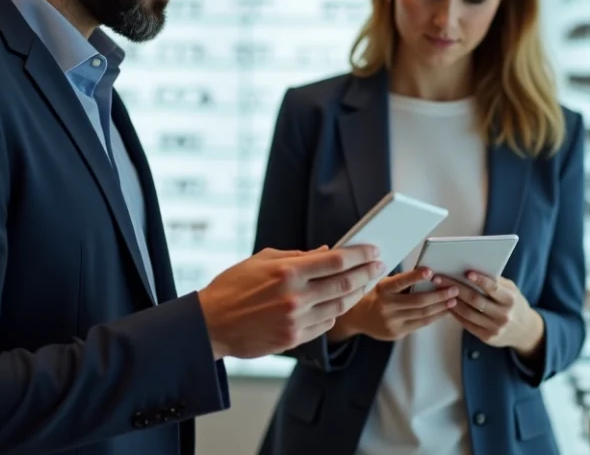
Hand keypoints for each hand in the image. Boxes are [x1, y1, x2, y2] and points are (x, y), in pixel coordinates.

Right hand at [198, 245, 384, 359]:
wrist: (211, 324)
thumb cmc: (233, 287)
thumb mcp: (262, 261)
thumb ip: (297, 256)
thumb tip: (327, 252)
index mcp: (288, 271)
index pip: (336, 261)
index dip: (359, 254)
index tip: (373, 250)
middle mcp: (295, 296)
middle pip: (344, 284)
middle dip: (366, 273)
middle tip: (379, 266)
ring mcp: (295, 320)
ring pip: (339, 306)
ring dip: (356, 294)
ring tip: (365, 284)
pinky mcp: (293, 339)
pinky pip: (325, 324)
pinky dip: (335, 312)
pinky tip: (339, 304)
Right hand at [329, 267, 458, 342]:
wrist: (357, 318)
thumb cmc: (375, 296)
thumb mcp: (382, 285)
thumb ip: (400, 282)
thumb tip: (428, 275)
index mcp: (382, 289)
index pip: (400, 282)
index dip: (415, 277)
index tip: (430, 271)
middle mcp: (386, 306)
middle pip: (418, 301)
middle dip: (438, 294)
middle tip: (453, 288)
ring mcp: (392, 322)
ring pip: (422, 314)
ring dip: (440, 307)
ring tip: (453, 299)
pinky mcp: (397, 333)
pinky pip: (420, 324)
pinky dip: (434, 316)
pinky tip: (444, 311)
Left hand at [436, 272, 543, 357]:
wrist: (524, 331)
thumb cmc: (514, 304)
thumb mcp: (511, 291)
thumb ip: (496, 282)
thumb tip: (472, 268)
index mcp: (511, 300)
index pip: (493, 288)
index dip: (480, 280)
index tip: (466, 272)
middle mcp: (504, 315)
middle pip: (476, 300)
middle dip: (456, 288)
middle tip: (439, 278)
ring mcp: (495, 328)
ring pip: (468, 313)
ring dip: (452, 301)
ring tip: (439, 290)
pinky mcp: (487, 337)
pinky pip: (467, 324)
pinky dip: (456, 313)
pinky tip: (447, 304)